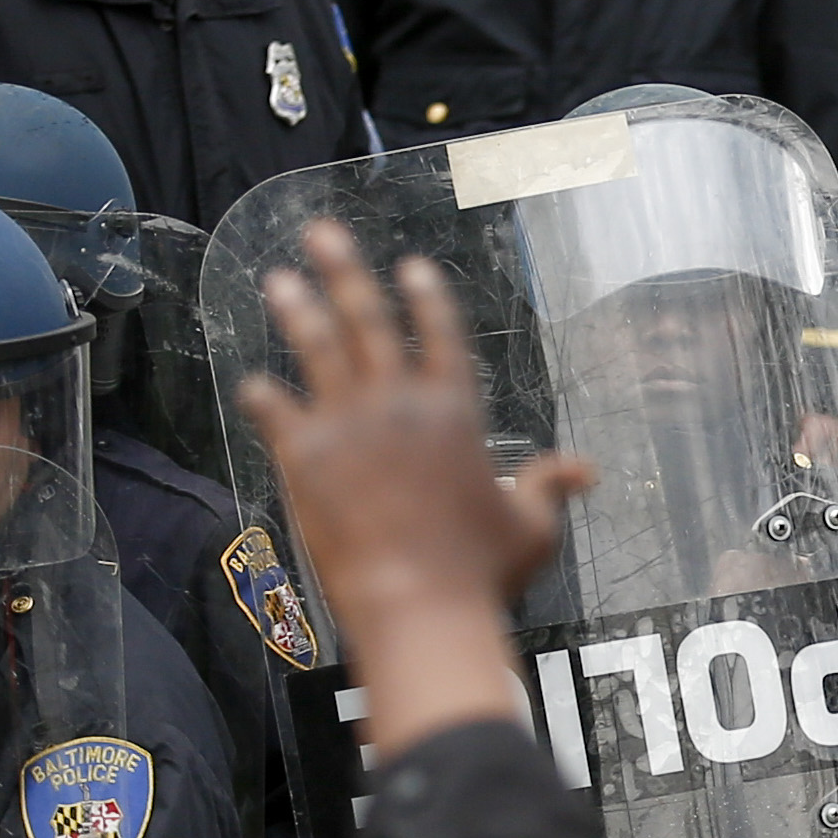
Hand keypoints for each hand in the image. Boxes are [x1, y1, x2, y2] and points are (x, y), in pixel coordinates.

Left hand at [235, 220, 596, 754]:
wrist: (419, 604)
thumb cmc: (482, 570)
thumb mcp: (532, 526)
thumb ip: (551, 487)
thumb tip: (587, 470)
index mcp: (455, 411)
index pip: (440, 334)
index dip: (425, 297)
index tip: (410, 265)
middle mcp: (400, 402)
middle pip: (368, 318)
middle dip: (344, 269)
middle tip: (322, 232)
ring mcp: (347, 423)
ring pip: (316, 348)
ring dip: (297, 309)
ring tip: (278, 279)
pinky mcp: (304, 455)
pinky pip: (273, 411)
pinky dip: (260, 395)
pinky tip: (250, 382)